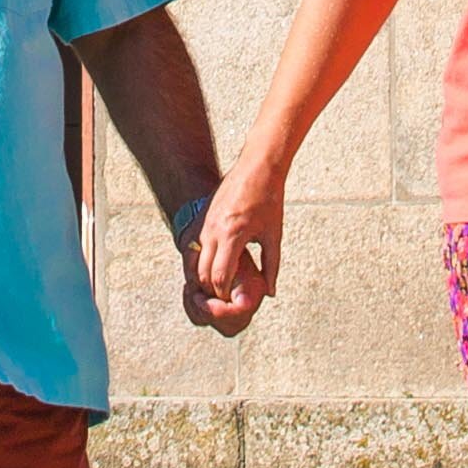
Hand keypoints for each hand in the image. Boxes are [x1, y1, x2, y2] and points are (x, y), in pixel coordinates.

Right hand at [182, 164, 283, 325]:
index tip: (233, 301)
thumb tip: (270, 292)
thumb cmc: (269, 199)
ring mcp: (204, 223)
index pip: (218, 277)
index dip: (224, 294)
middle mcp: (213, 230)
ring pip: (193, 261)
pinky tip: (213, 266)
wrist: (258, 166)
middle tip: (225, 298)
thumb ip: (272, 266)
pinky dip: (199, 261)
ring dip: (202, 276)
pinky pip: (193, 246)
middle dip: (211, 290)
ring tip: (217, 284)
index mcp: (232, 235)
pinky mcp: (202, 217)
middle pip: (201, 273)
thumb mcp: (274, 235)